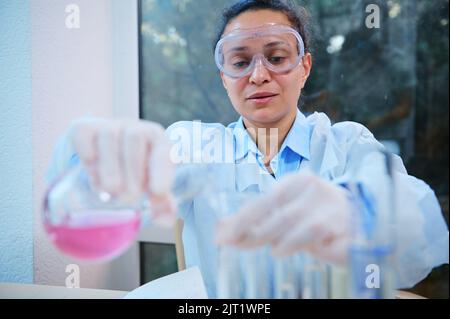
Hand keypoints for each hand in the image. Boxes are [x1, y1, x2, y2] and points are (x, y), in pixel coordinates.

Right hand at [70, 119, 174, 225]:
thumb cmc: (133, 174)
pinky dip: (88, 153)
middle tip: (128, 197)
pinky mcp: (84, 127)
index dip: (161, 170)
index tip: (158, 192)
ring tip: (110, 190)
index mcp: (157, 141)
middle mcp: (135, 128)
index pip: (163, 149)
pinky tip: (91, 172)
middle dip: (132, 171)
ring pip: (109, 136)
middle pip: (135, 138)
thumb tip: (166, 219)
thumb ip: (161, 205)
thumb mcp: (149, 188)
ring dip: (110, 167)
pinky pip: (85, 133)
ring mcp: (109, 125)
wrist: (101, 157)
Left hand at [216, 171, 350, 263]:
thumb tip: (220, 229)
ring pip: (299, 234)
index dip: (242, 220)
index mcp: (299, 182)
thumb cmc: (315, 212)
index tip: (223, 236)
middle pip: (279, 218)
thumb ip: (255, 219)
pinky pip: (321, 248)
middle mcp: (316, 193)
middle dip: (254, 235)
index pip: (265, 201)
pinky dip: (312, 251)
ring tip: (278, 250)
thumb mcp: (285, 209)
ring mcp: (333, 213)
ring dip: (283, 245)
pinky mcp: (347, 233)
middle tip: (236, 245)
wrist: (362, 216)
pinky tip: (310, 249)